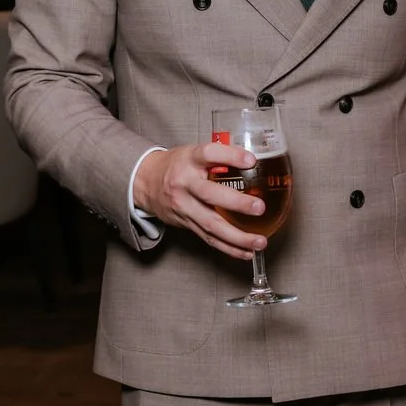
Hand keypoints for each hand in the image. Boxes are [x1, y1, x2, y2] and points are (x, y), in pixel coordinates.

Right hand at [133, 142, 267, 258]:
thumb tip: (255, 160)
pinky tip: (246, 252)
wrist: (146, 183)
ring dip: (238, 237)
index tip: (250, 161)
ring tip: (259, 242)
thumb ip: (220, 157)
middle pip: (209, 195)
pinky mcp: (186, 224)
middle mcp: (184, 184)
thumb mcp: (193, 152)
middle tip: (259, 208)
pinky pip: (209, 239)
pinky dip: (229, 248)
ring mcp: (184, 207)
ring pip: (211, 224)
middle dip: (236, 203)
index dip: (230, 156)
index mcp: (189, 160)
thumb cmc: (177, 166)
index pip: (209, 154)